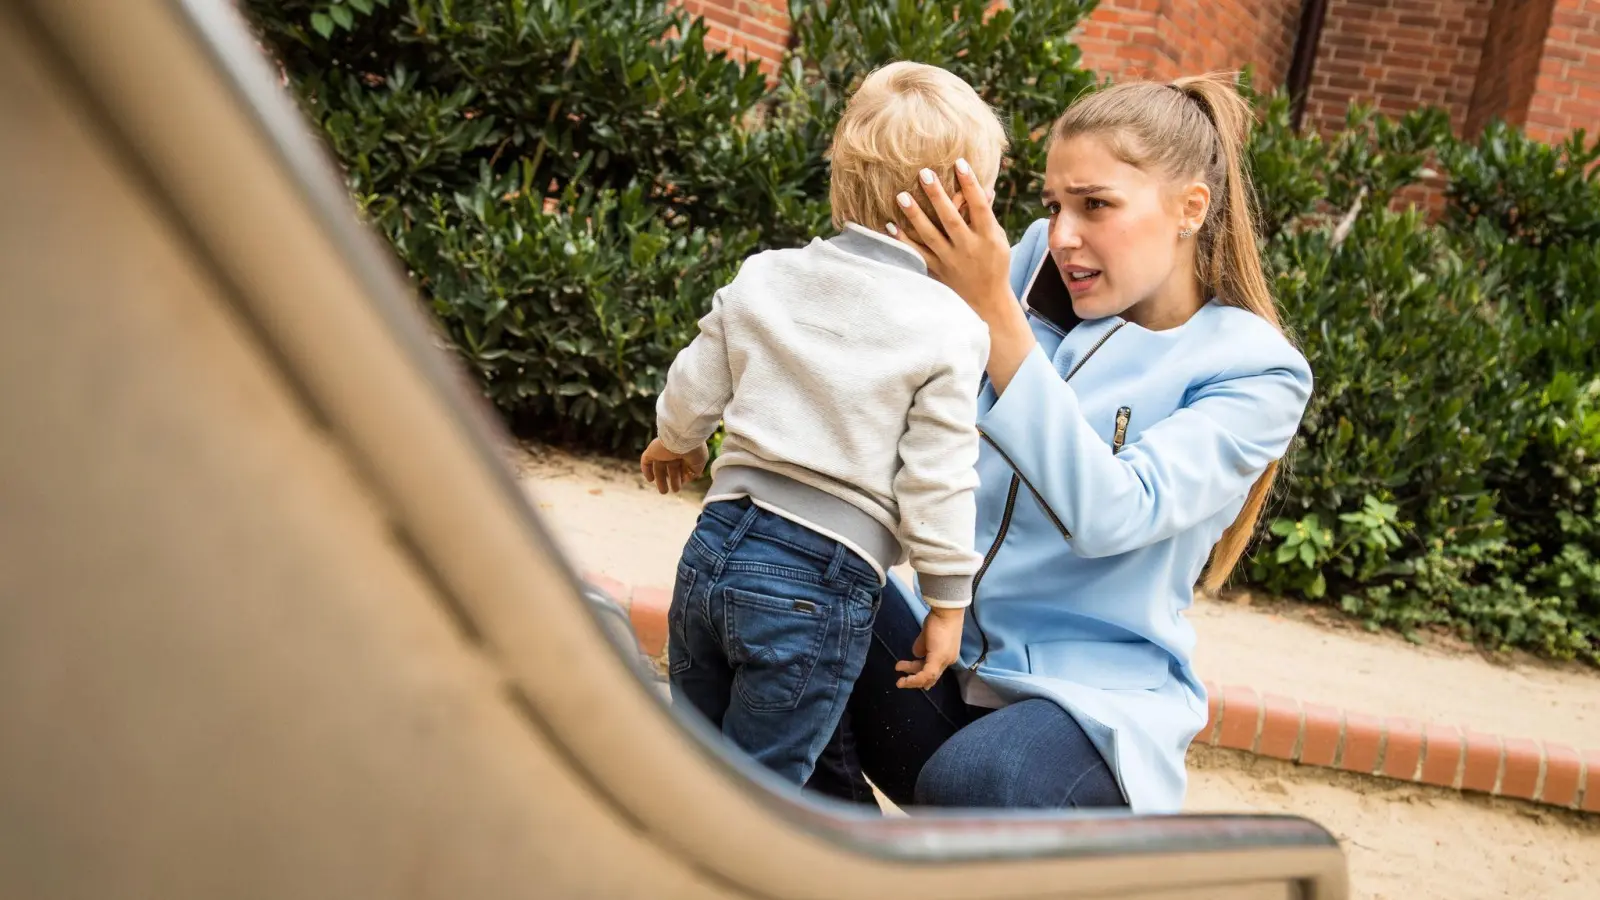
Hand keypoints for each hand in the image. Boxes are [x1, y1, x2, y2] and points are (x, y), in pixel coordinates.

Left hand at [639, 438, 708, 493]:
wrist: (683, 438)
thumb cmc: (695, 449)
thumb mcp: (699, 463)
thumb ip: (694, 472)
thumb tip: (686, 479)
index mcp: (684, 453)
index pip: (681, 467)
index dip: (683, 477)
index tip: (683, 484)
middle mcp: (673, 453)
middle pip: (671, 469)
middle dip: (673, 480)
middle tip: (675, 490)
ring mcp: (661, 452)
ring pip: (659, 467)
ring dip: (660, 480)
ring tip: (663, 491)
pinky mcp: (652, 451)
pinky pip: (646, 461)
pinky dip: (646, 471)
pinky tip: (650, 480)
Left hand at [890, 160, 1013, 319]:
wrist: (987, 302)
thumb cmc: (995, 265)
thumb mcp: (998, 240)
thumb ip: (987, 216)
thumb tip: (984, 189)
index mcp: (988, 236)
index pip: (979, 206)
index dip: (970, 184)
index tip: (960, 162)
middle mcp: (968, 247)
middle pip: (950, 218)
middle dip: (937, 195)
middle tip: (923, 173)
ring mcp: (951, 260)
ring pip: (930, 235)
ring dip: (915, 215)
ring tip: (901, 195)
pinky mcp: (937, 270)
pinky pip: (917, 254)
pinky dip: (903, 241)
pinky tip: (890, 225)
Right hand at [895, 606, 963, 689]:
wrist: (946, 611)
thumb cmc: (938, 619)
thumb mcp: (927, 636)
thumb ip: (922, 646)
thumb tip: (916, 654)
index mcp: (947, 655)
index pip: (934, 670)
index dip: (923, 677)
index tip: (910, 677)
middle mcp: (948, 661)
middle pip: (931, 676)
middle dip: (914, 679)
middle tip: (900, 680)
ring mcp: (944, 661)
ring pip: (927, 677)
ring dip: (912, 679)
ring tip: (898, 675)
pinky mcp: (938, 659)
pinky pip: (926, 674)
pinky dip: (915, 679)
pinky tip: (905, 680)